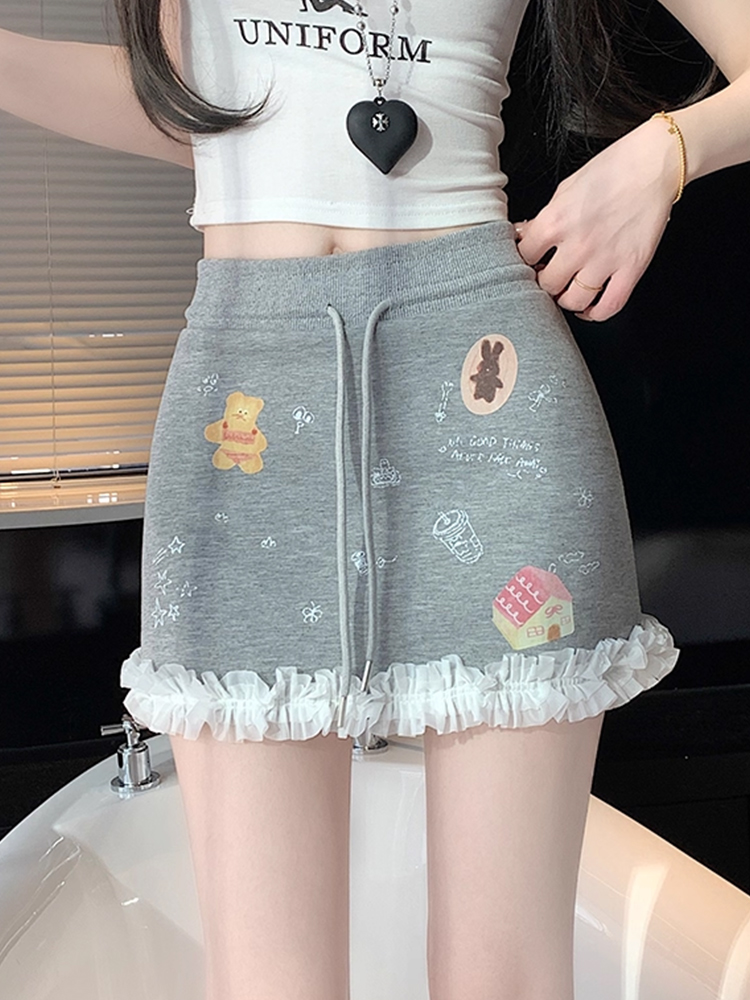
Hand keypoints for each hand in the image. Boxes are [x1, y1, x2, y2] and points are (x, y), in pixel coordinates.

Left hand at [513, 116, 681, 321]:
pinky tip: (589, 308)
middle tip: (549, 275)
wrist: (654, 164)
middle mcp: (578, 245)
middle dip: (545, 281)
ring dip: (566, 299)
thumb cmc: (612, 170)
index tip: (530, 260)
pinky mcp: (631, 269)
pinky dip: (596, 313)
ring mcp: (605, 261)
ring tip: (567, 289)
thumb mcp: (565, 188)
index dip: (524, 260)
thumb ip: (544, 218)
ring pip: (573, 301)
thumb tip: (525, 236)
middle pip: (546, 284)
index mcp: (556, 221)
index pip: (524, 257)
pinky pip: (609, 307)